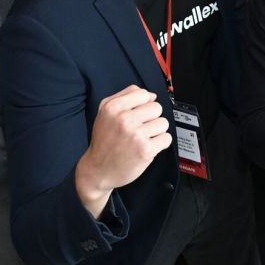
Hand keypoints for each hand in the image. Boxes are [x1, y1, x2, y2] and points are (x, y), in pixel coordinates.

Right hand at [75, 85, 171, 217]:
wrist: (97, 170)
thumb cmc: (104, 141)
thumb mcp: (105, 111)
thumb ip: (126, 96)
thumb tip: (151, 95)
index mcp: (114, 107)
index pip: (144, 94)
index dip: (143, 104)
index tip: (137, 114)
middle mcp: (124, 119)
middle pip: (157, 107)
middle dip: (151, 118)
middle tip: (139, 128)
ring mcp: (136, 135)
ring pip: (163, 123)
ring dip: (156, 131)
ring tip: (143, 138)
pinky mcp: (146, 150)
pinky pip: (166, 138)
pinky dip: (159, 144)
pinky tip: (147, 147)